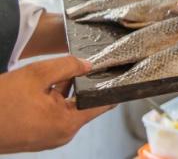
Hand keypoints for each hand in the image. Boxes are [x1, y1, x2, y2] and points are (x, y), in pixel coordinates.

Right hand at [0, 56, 114, 152]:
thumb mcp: (36, 75)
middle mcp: (62, 134)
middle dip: (82, 83)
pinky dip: (52, 99)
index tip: (119, 73)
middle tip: (80, 64)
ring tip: (54, 75)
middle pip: (84, 103)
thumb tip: (88, 64)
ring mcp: (49, 137)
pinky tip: (43, 86)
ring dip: (64, 90)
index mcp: (67, 123)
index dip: (111, 86)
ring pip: (68, 107)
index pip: (102, 104)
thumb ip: (67, 66)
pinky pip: (54, 114)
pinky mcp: (38, 136)